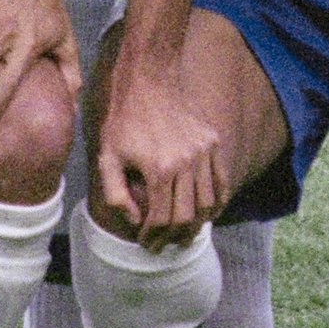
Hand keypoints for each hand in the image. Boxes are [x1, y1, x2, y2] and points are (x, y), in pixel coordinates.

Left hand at [96, 79, 229, 243]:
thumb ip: (116, 195)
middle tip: (164, 245)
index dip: (152, 237)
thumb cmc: (123, 121)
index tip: (145, 243)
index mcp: (158, 169)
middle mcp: (186, 163)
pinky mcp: (212, 143)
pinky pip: (221, 182)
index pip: (161, 218)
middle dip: (173, 237)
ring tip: (184, 235)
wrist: (149, 81)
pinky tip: (207, 214)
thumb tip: (135, 220)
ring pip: (208, 203)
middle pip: (187, 216)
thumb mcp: (107, 157)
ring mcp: (203, 152)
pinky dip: (217, 203)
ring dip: (197, 225)